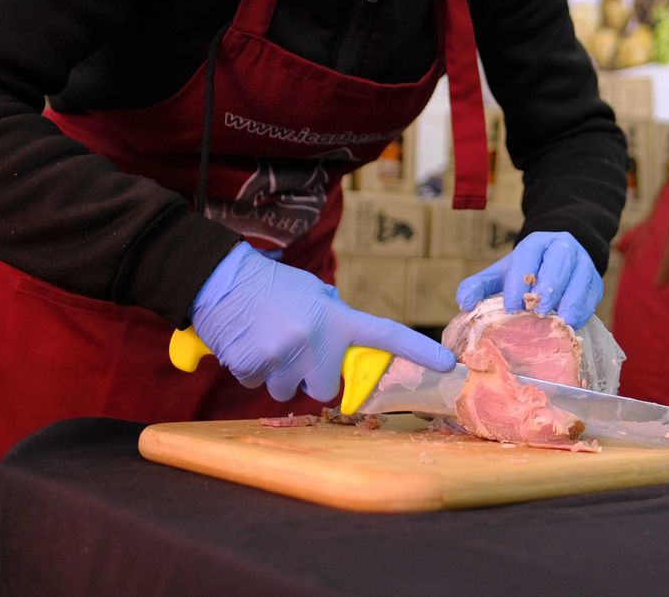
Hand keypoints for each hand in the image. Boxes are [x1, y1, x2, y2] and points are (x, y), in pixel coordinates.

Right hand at [192, 242, 454, 401]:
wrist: (221, 278)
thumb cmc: (270, 286)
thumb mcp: (313, 295)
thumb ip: (335, 321)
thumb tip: (346, 348)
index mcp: (337, 318)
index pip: (386, 335)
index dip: (418, 350)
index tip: (447, 363)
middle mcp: (317, 338)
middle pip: (323, 387)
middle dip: (308, 376)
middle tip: (291, 347)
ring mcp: (285, 353)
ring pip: (286, 390)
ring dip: (276, 374)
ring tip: (265, 340)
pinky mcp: (254, 365)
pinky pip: (257, 384)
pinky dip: (250, 370)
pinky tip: (246, 343)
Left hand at [455, 231, 602, 327]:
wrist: (559, 259)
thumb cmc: (528, 271)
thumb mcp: (503, 273)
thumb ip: (479, 285)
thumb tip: (464, 302)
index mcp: (536, 243)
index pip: (528, 258)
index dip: (519, 283)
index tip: (511, 307)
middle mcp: (563, 248)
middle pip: (559, 264)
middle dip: (548, 289)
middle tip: (537, 313)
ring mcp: (583, 264)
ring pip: (579, 279)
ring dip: (568, 303)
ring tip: (557, 323)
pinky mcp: (595, 283)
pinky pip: (591, 296)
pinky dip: (581, 312)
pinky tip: (569, 326)